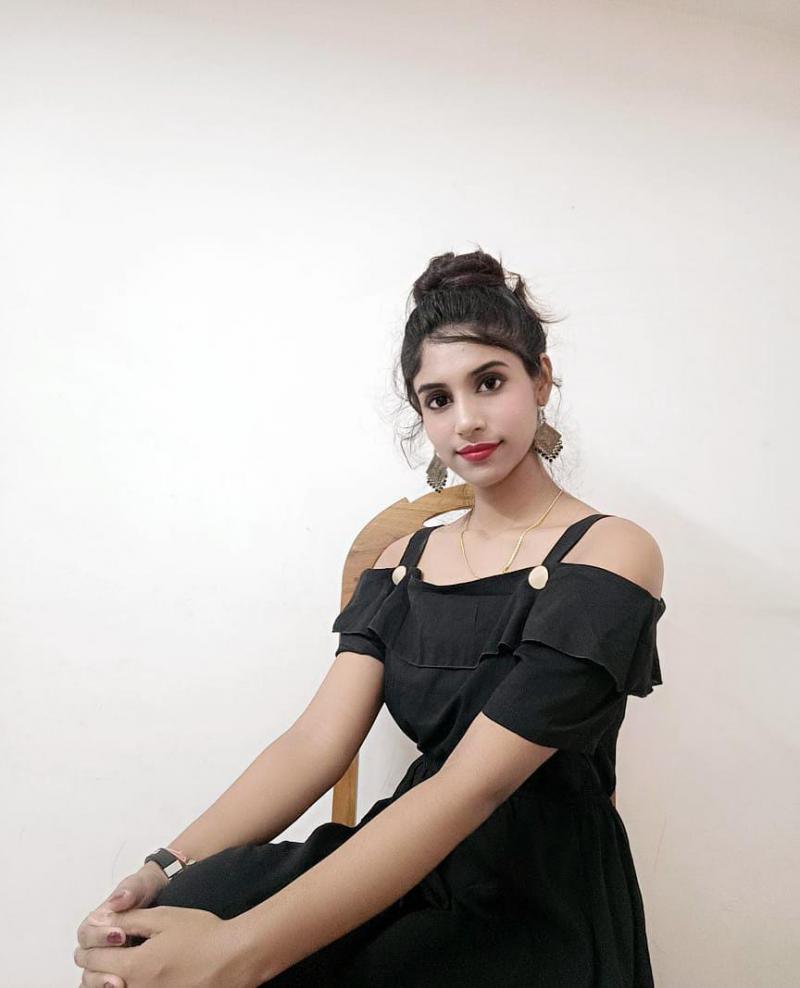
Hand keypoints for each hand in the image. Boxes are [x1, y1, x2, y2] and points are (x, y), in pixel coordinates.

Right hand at [74, 863, 167, 987]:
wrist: (165, 893)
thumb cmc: (146, 889)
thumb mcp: (140, 885)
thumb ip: (130, 890)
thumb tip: (119, 900)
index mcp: (97, 922)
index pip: (86, 934)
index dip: (100, 937)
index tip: (120, 935)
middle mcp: (98, 942)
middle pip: (86, 960)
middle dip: (100, 965)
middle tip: (119, 967)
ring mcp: (107, 958)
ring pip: (91, 977)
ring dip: (101, 980)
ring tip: (120, 984)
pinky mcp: (118, 970)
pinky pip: (104, 984)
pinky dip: (107, 986)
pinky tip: (122, 987)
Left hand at [74, 906, 256, 987]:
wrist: (233, 957)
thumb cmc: (202, 933)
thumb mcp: (164, 918)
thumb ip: (129, 920)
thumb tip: (101, 920)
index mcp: (134, 966)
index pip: (95, 961)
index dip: (88, 948)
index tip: (89, 940)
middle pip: (98, 983)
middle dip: (93, 967)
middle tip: (97, 954)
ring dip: (107, 980)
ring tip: (114, 968)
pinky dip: (128, 986)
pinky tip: (133, 977)